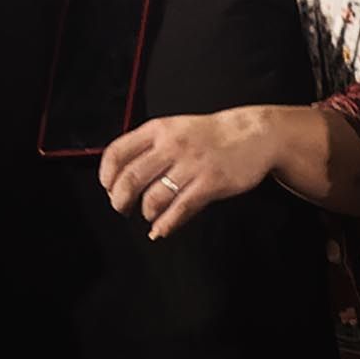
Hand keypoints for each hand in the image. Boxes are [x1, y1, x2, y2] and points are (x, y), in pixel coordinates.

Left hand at [96, 107, 282, 238]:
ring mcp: (192, 165)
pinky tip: (161, 229)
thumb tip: (119, 175)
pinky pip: (180, 209)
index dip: (107, 175)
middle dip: (120, 200)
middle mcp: (172, 145)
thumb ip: (148, 147)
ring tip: (149, 214)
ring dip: (146, 212)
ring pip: (154, 197)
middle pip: (130, 178)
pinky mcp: (210, 183)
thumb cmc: (211, 135)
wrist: (253, 134)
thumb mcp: (175, 129)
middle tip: (121, 208)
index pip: (118, 152)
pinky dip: (165, 224)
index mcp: (159, 130)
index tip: (107, 187)